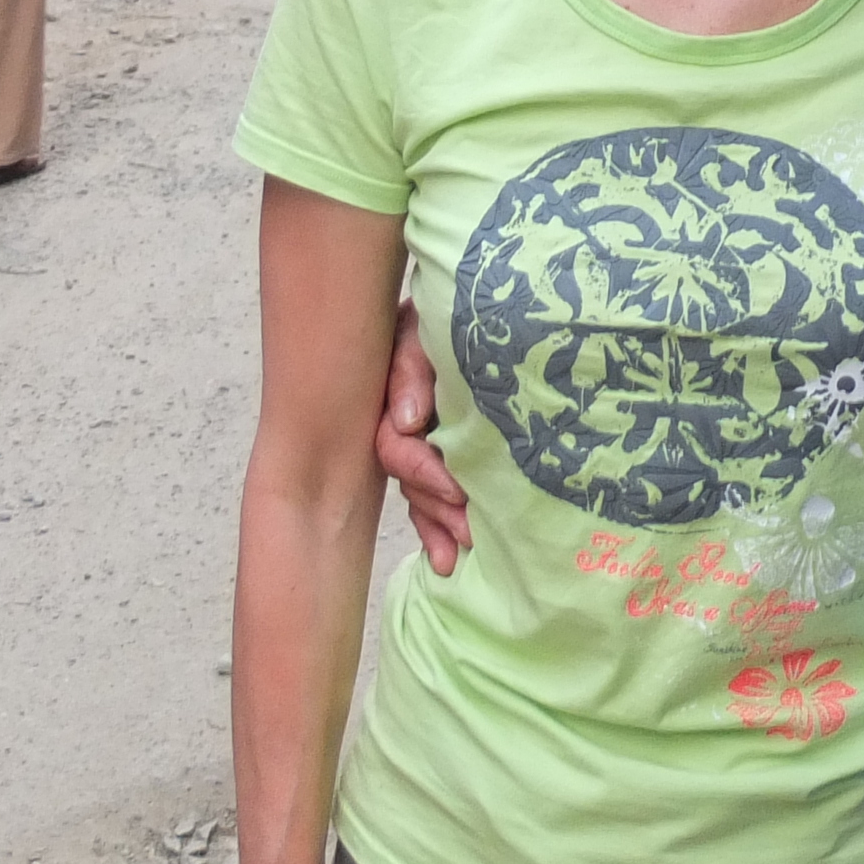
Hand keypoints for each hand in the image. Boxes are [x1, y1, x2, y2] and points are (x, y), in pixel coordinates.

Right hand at [375, 299, 467, 577]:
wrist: (460, 304)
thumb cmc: (441, 313)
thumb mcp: (419, 329)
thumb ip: (412, 368)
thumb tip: (407, 421)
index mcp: (393, 399)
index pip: (397, 446)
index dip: (423, 470)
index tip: (457, 490)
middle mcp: (402, 425)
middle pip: (409, 479)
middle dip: (438, 508)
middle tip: (471, 532)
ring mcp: (420, 440)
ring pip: (421, 493)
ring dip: (439, 524)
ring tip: (463, 551)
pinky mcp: (439, 453)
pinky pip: (431, 495)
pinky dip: (435, 526)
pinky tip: (445, 559)